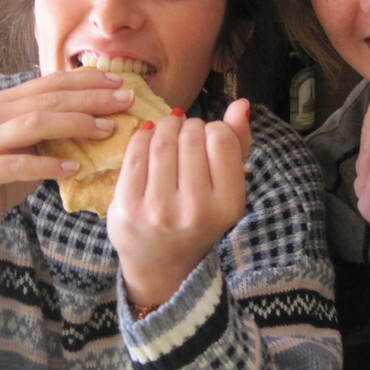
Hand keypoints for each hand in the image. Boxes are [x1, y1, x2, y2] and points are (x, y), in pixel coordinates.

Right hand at [0, 69, 133, 260]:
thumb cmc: (5, 175)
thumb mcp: (33, 146)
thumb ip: (56, 127)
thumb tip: (105, 115)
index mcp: (7, 102)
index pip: (52, 83)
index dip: (88, 80)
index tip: (121, 82)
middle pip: (49, 100)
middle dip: (91, 98)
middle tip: (126, 102)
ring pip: (35, 124)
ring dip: (75, 125)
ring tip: (107, 130)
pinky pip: (19, 165)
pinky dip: (49, 164)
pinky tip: (75, 168)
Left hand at [107, 98, 251, 304]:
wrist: (161, 265)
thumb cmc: (200, 218)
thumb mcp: (228, 189)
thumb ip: (238, 144)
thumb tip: (242, 104)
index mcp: (228, 205)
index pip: (221, 139)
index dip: (214, 128)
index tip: (209, 138)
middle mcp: (195, 210)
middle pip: (191, 136)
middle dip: (189, 126)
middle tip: (187, 134)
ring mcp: (158, 209)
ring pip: (162, 141)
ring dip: (166, 126)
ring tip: (169, 130)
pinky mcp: (127, 207)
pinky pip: (135, 152)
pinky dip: (143, 136)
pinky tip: (150, 137)